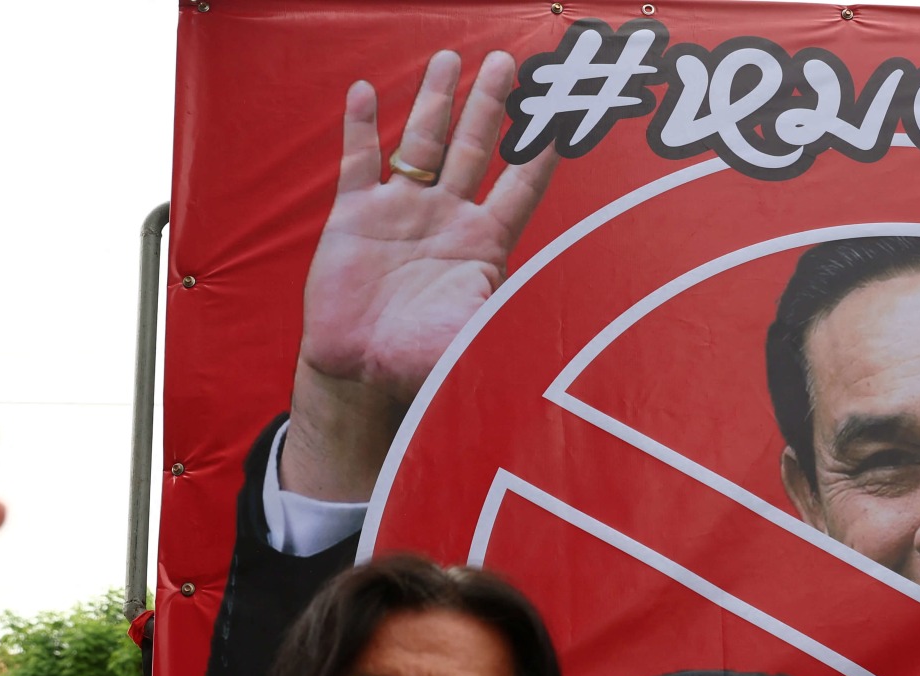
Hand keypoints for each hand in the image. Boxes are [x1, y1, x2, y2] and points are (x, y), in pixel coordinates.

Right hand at [283, 49, 557, 500]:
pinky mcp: (355, 216)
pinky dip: (360, 127)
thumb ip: (498, 323)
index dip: (542, 153)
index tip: (563, 115)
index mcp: (481, 243)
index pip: (521, 186)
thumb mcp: (469, 342)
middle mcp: (445, 217)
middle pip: (475, 148)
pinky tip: (364, 92)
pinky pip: (359, 162)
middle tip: (506, 62)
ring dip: (433, 101)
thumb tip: (544, 339)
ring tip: (446, 60)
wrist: (356, 371)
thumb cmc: (417, 363)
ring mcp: (400, 211)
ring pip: (421, 142)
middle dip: (489, 105)